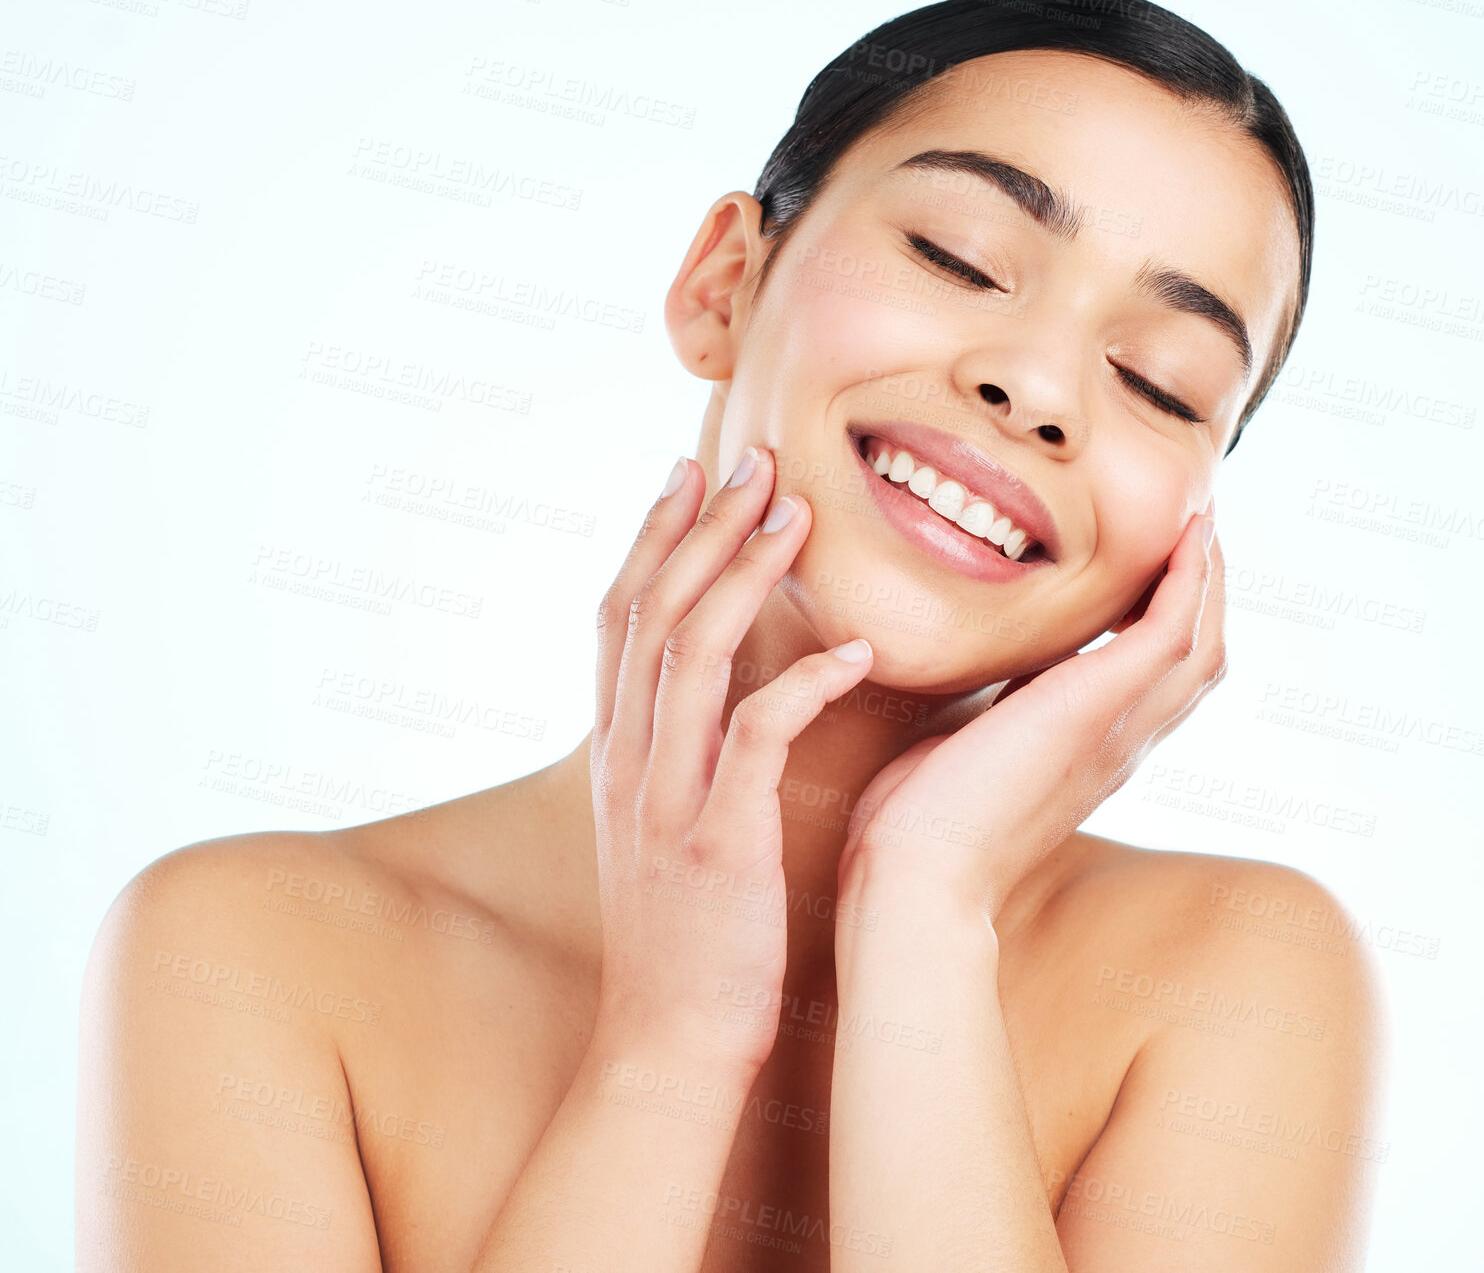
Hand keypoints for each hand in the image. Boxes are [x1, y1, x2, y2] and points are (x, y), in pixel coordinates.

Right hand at [590, 446, 875, 1072]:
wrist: (667, 1041)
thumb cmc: (685, 933)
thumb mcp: (661, 826)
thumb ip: (678, 752)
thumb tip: (714, 691)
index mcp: (618, 751)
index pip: (621, 617)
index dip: (652, 537)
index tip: (688, 472)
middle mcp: (631, 761)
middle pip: (653, 613)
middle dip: (701, 527)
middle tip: (751, 458)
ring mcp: (668, 800)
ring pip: (693, 656)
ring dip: (742, 576)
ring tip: (795, 514)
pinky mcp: (719, 844)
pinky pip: (757, 740)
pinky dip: (801, 685)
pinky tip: (854, 651)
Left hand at [836, 501, 1224, 928]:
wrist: (916, 873)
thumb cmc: (918, 824)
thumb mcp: (964, 751)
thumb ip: (989, 717)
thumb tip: (976, 688)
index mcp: (1090, 755)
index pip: (1156, 685)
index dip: (1169, 625)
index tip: (1159, 569)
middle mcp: (1120, 745)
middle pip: (1198, 662)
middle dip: (1204, 594)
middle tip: (1197, 533)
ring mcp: (1117, 729)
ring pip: (1200, 644)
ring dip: (1205, 579)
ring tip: (1199, 524)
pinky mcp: (1095, 707)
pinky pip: (1170, 633)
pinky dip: (1188, 581)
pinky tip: (1187, 538)